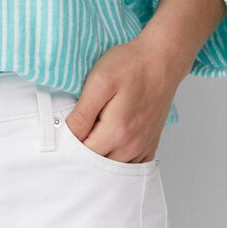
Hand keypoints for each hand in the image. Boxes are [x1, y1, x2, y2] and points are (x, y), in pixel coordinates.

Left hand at [64, 35, 188, 163]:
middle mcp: (132, 145)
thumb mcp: (98, 82)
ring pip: (114, 167)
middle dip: (83, 153)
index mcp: (117, 132)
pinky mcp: (150, 143)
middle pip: (98, 165)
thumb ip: (82, 114)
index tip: (65, 129)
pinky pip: (132, 165)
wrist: (161, 59)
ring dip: (101, 157)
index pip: (83, 154)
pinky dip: (118, 161)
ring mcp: (143, 146)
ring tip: (93, 134)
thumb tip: (67, 136)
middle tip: (77, 130)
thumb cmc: (130, 65)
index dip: (69, 143)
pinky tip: (111, 146)